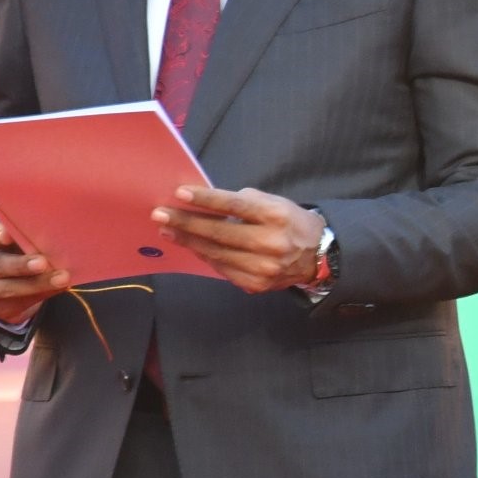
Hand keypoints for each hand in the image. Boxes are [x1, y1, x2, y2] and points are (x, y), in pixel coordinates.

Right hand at [0, 221, 67, 327]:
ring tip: (61, 279)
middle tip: (42, 263)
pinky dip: (42, 294)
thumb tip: (57, 237)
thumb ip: (27, 239)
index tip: (8, 233)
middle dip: (21, 265)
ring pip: (9, 288)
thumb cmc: (13, 252)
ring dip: (38, 284)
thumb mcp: (14, 242)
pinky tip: (60, 287)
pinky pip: (20, 302)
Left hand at [157, 185, 329, 294]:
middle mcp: (270, 243)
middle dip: (186, 223)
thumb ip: (242, 202)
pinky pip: (222, 269)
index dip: (205, 200)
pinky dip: (206, 257)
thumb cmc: (290, 222)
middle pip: (219, 233)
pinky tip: (193, 247)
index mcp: (276, 216)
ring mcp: (262, 268)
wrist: (318, 256)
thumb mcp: (274, 203)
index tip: (179, 193)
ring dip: (189, 241)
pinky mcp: (256, 284)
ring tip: (168, 231)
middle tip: (160, 215)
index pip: (234, 206)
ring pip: (216, 254)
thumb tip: (204, 203)